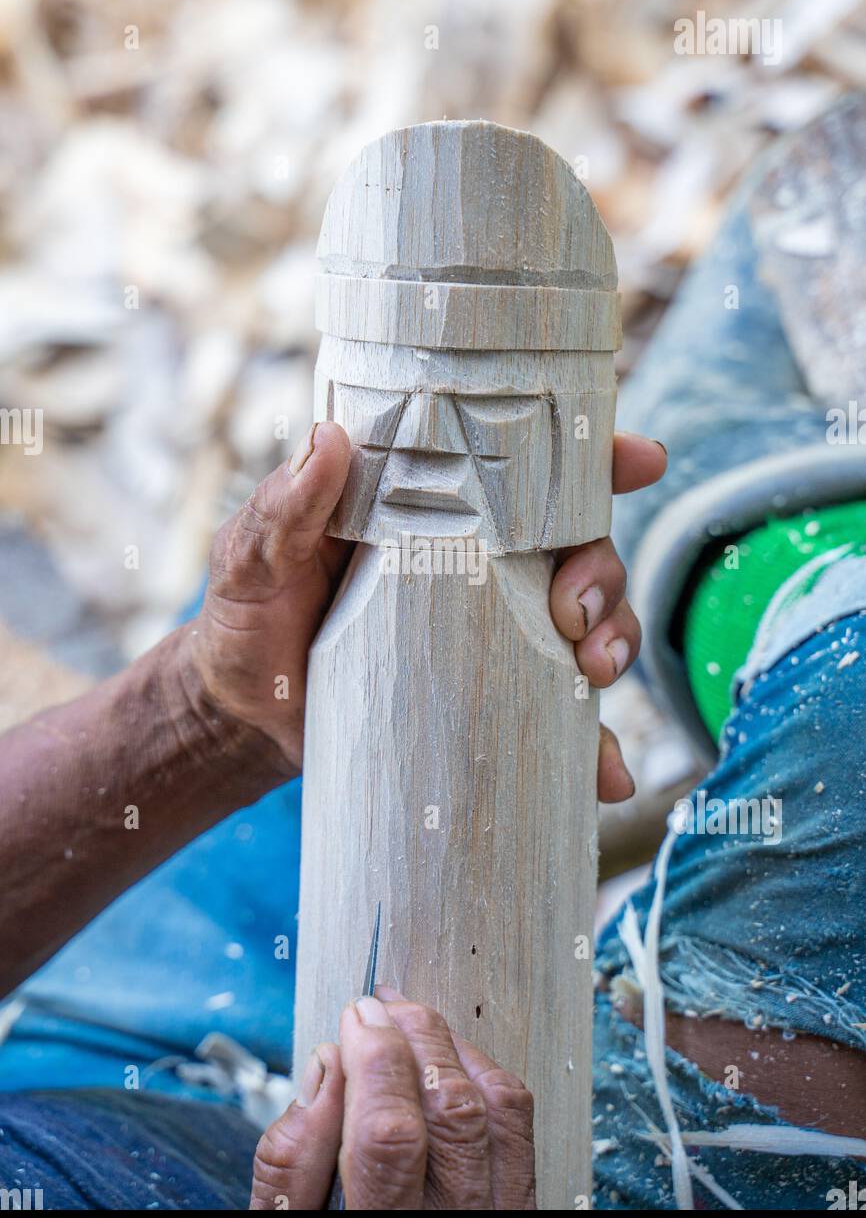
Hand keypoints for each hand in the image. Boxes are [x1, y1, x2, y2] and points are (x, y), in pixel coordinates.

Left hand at [187, 423, 664, 788]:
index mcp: (436, 513)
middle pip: (579, 551)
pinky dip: (594, 746)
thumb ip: (284, 506)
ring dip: (614, 642)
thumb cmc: (246, 616)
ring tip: (592, 675)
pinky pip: (556, 719)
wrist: (239, 717)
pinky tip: (605, 776)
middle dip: (603, 572)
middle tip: (574, 613)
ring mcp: (490, 638)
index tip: (639, 459)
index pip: (525, 474)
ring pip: (586, 627)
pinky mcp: (487, 702)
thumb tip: (330, 441)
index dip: (592, 462)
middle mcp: (479, 568)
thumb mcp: (254, 555)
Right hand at [250, 991, 535, 1209]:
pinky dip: (484, 1074)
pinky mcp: (520, 1206)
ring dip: (450, 1047)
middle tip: (377, 1008)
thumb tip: (325, 1070)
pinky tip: (449, 1056)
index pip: (390, 1137)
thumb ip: (291, 1160)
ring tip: (409, 1019)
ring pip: (496, 1109)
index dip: (373, 1060)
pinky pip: (518, 1124)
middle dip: (411, 1039)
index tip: (354, 1020)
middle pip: (450, 1111)